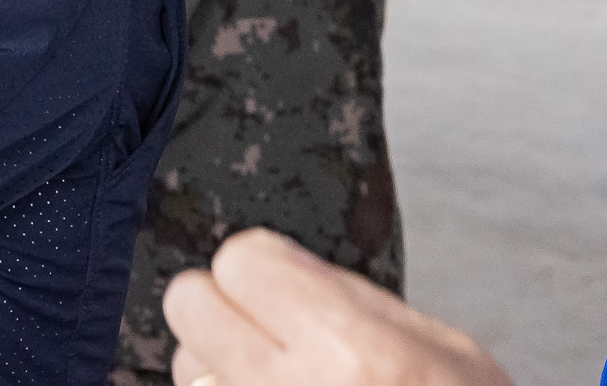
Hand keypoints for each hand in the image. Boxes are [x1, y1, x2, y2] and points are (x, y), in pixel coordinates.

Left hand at [166, 228, 511, 385]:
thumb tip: (284, 264)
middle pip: (188, 304)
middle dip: (223, 308)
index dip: (262, 268)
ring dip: (217, 366)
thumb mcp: (448, 354)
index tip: (281, 283)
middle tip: (268, 331)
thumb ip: (357, 299)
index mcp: (352, 352)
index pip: (241, 261)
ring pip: (187, 365)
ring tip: (280, 384)